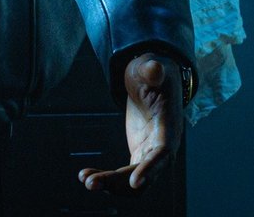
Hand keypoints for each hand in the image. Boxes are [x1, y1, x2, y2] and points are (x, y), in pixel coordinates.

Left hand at [77, 52, 183, 194]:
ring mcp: (151, 154)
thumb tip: (154, 67)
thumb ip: (152, 70)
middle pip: (145, 175)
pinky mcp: (140, 156)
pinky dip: (108, 178)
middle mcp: (163, 147)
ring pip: (133, 182)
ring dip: (111, 185)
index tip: (134, 183)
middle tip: (90, 182)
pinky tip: (86, 175)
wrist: (152, 80)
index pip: (162, 154)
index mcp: (168, 128)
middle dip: (119, 183)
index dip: (150, 169)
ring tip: (85, 179)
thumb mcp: (150, 68)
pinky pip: (124, 175)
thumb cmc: (152, 73)